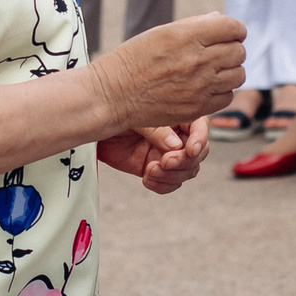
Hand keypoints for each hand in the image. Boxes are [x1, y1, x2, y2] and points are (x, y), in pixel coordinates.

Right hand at [86, 13, 245, 134]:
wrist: (112, 95)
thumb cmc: (133, 59)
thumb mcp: (161, 32)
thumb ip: (194, 25)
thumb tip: (220, 19)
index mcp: (187, 35)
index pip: (233, 28)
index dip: (235, 29)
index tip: (228, 33)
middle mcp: (197, 60)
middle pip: (239, 51)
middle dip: (232, 48)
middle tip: (218, 52)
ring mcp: (199, 86)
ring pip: (238, 75)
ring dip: (230, 70)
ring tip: (215, 70)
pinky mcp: (197, 108)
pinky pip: (227, 97)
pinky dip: (222, 91)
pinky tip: (207, 87)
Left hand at [96, 117, 211, 194]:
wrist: (95, 124)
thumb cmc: (116, 110)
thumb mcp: (137, 115)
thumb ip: (157, 130)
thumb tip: (176, 145)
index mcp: (177, 116)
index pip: (200, 128)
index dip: (200, 140)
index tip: (190, 150)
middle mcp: (177, 135)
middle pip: (197, 154)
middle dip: (184, 162)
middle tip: (165, 161)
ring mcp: (167, 154)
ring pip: (186, 171)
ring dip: (172, 176)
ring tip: (151, 170)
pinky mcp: (154, 168)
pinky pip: (169, 183)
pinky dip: (162, 185)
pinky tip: (147, 178)